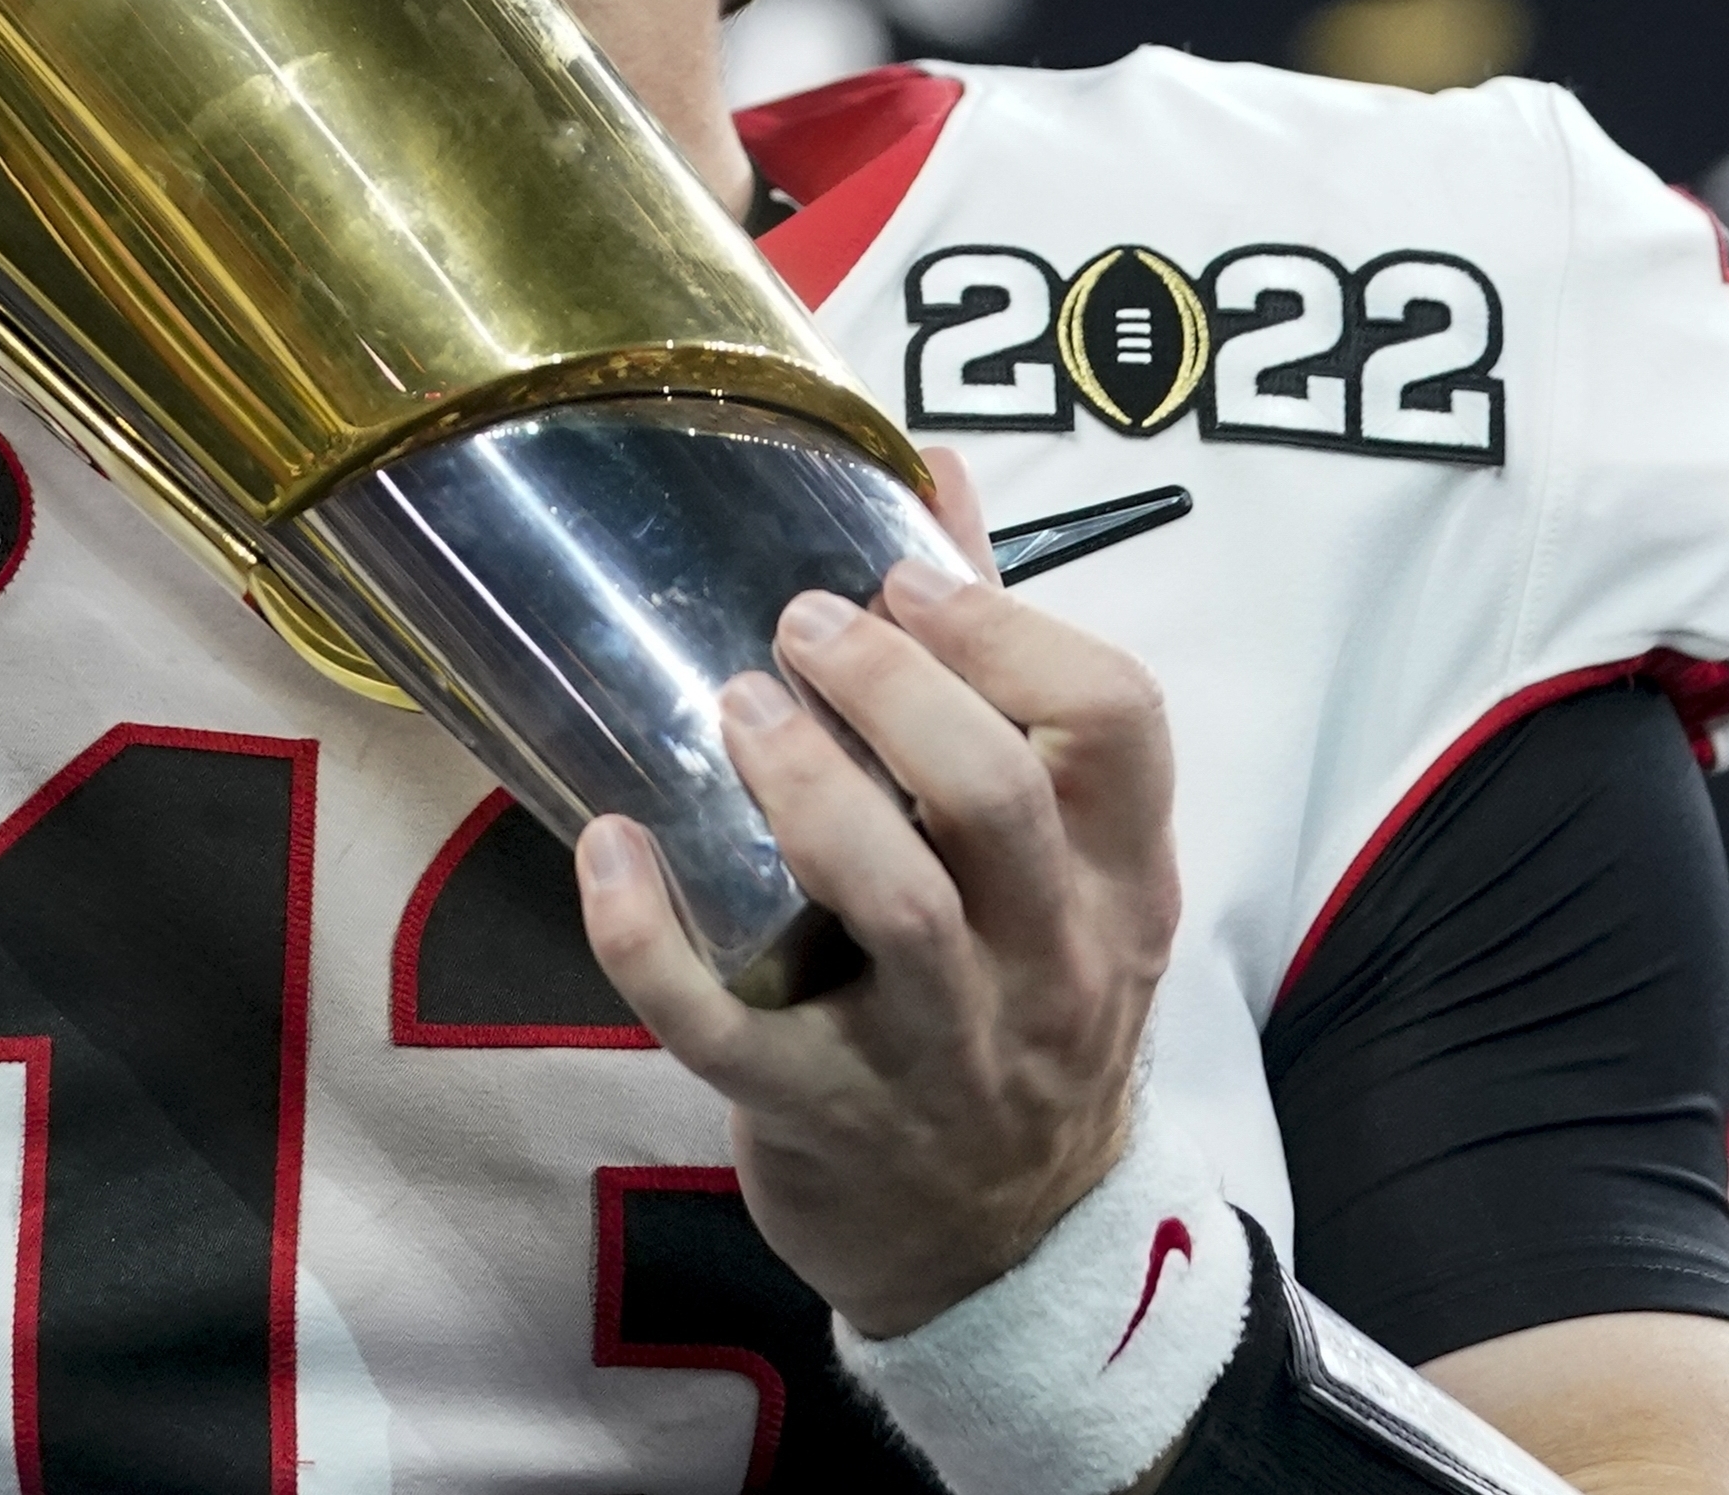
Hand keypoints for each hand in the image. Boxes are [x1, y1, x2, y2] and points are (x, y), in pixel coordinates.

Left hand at [575, 447, 1179, 1339]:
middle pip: (999, 800)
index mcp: (1115, 877)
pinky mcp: (822, 1116)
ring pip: (895, 910)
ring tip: (734, 711)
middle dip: (896, 690)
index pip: (1117, 722)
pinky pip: (730, 1030)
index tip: (905, 579)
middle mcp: (1046, 962)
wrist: (1008, 1254)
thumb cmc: (1017, 1006)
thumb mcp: (1056, 860)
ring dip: (804, 792)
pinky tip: (611, 849)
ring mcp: (937, 1051)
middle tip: (803, 627)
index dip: (1010, 631)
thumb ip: (993, 665)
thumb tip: (932, 475)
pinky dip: (655, 938)